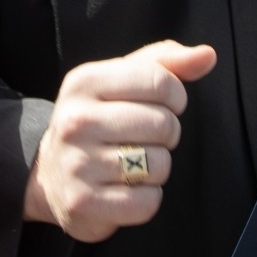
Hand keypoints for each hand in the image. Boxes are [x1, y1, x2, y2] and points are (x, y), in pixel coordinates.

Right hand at [22, 41, 217, 242]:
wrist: (49, 175)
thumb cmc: (96, 120)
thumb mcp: (119, 81)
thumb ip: (164, 63)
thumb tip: (207, 55)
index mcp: (84, 82)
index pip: (160, 81)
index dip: (175, 96)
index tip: (162, 106)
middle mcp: (76, 120)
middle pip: (164, 124)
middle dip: (166, 134)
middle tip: (144, 138)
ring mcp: (77, 162)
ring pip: (159, 164)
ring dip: (157, 168)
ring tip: (132, 164)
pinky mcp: (84, 201)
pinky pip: (147, 201)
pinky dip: (146, 199)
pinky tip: (126, 189)